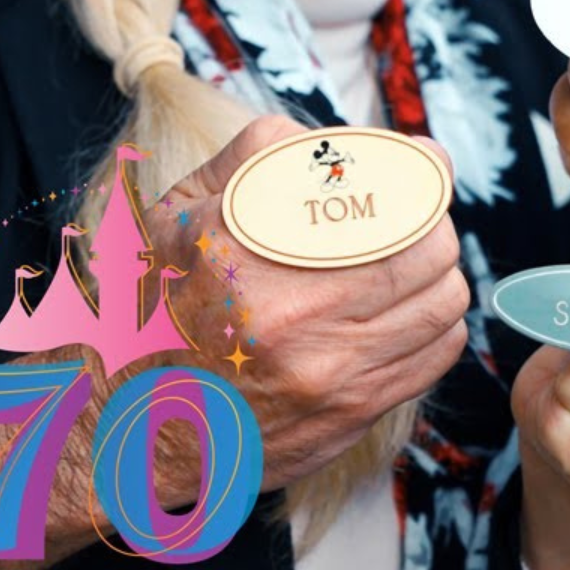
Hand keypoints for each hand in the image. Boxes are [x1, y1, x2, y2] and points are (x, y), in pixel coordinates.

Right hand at [153, 116, 468, 496]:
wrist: (125, 430)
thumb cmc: (152, 311)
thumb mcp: (173, 216)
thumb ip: (259, 158)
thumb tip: (360, 139)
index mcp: (240, 247)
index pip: (376, 188)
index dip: (416, 171)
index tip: (425, 164)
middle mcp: (287, 312)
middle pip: (427, 244)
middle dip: (430, 221)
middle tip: (415, 217)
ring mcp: (326, 369)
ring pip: (443, 298)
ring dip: (437, 274)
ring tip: (409, 265)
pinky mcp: (352, 411)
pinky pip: (439, 350)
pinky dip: (435, 324)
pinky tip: (403, 314)